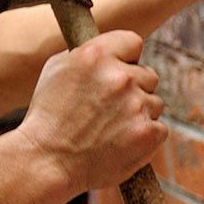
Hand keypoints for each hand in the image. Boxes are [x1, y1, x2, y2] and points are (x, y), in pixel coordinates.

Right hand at [16, 31, 166, 194]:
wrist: (44, 161)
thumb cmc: (47, 117)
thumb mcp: (57, 71)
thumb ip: (90, 55)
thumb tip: (116, 50)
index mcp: (95, 56)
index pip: (133, 42)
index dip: (127, 58)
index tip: (120, 70)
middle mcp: (120, 77)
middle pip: (148, 75)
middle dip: (133, 89)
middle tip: (107, 109)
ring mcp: (136, 105)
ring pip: (154, 102)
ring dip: (138, 113)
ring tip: (108, 129)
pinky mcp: (148, 131)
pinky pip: (159, 127)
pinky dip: (144, 135)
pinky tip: (119, 142)